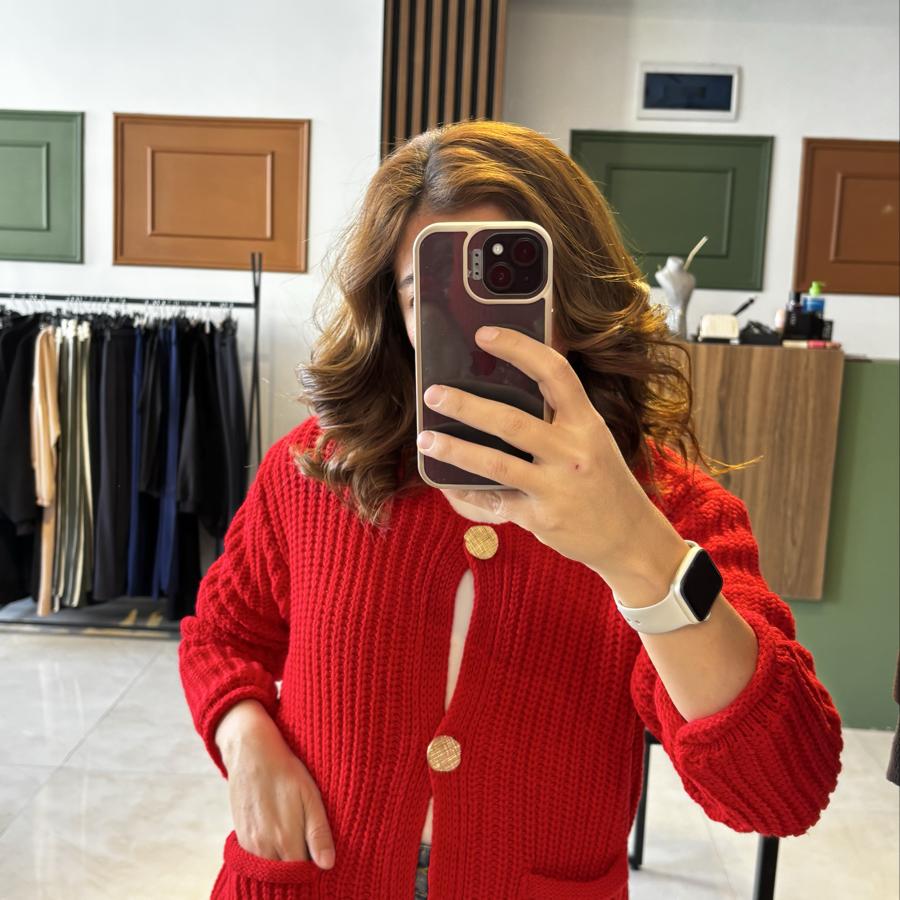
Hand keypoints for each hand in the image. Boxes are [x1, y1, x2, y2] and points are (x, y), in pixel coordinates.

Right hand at [215, 699, 334, 867]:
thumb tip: (327, 865)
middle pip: (284, 874)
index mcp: (285, 840)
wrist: (251, 751)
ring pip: (269, 867)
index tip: (320, 859)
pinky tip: (278, 840)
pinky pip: (255, 858)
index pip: (301, 873)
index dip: (312, 868)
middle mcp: (263, 847)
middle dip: (297, 867)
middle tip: (309, 851)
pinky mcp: (240, 836)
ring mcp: (249, 843)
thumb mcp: (309, 796)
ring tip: (295, 844)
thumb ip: (318, 832)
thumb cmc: (286, 771)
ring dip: (282, 862)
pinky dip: (268, 856)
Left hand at [417, 325, 687, 603]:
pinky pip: (495, 501)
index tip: (484, 334)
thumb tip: (505, 385)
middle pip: (511, 421)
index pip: (554, 372)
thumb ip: (560, 416)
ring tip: (426, 439)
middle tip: (433, 393)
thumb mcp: (592, 439)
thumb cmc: (602, 479)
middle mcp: (572, 451)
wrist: (629, 537)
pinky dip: (467, 491)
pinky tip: (446, 482)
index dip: (518, 348)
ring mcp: (556, 487)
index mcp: (586, 422)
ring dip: (455, 449)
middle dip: (466, 405)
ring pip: (495, 464)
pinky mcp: (541, 518)